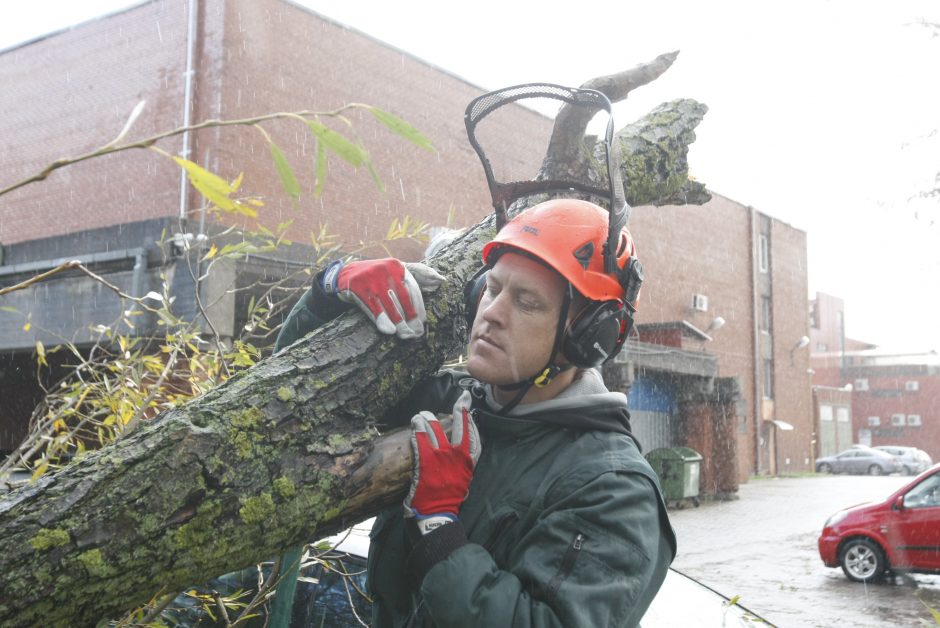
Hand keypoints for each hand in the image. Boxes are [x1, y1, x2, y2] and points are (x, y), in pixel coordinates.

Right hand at [322, 259, 443, 338]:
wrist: (346, 275)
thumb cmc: (378, 276)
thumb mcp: (398, 271)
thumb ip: (420, 273)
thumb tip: (442, 280)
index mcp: (398, 266)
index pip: (413, 289)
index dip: (419, 308)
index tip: (422, 323)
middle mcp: (385, 270)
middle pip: (403, 299)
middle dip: (411, 318)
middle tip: (416, 333)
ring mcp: (371, 279)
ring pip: (389, 305)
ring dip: (399, 323)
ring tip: (405, 335)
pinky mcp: (358, 288)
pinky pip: (373, 308)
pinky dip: (383, 321)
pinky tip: (390, 331)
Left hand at [404, 405, 479, 533]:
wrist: (437, 515)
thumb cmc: (448, 500)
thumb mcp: (463, 480)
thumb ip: (461, 465)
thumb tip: (457, 453)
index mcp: (469, 462)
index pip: (474, 435)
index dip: (471, 420)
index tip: (468, 408)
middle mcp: (458, 456)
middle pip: (460, 426)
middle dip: (460, 409)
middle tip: (460, 399)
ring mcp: (441, 457)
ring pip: (435, 428)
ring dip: (427, 418)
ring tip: (422, 414)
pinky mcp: (426, 460)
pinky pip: (420, 439)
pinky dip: (417, 430)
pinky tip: (414, 423)